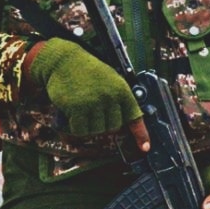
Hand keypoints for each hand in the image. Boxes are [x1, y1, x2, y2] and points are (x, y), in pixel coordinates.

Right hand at [28, 39, 148, 147]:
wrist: (64, 61)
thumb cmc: (88, 71)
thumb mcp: (111, 79)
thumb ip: (118, 98)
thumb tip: (121, 122)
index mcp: (122, 90)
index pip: (134, 117)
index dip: (140, 134)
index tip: (145, 147)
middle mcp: (110, 98)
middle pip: (113, 127)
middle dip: (104, 124)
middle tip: (94, 113)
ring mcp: (94, 103)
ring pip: (97, 130)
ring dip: (89, 126)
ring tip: (83, 110)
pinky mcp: (77, 108)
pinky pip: (81, 130)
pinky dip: (76, 128)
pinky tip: (73, 116)